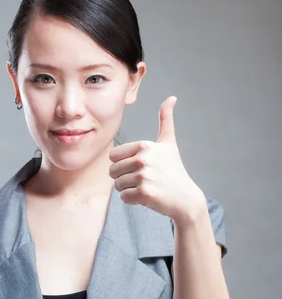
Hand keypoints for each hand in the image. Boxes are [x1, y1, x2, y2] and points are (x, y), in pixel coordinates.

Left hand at [108, 96, 204, 222]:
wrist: (185, 198)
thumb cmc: (174, 169)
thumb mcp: (169, 143)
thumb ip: (166, 120)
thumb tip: (171, 98)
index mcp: (144, 146)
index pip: (113, 156)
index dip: (122, 164)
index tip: (139, 167)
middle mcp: (143, 160)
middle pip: (112, 171)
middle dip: (123, 178)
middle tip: (142, 179)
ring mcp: (144, 177)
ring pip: (117, 185)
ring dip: (127, 189)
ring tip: (144, 187)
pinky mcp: (144, 194)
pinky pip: (124, 197)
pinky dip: (132, 200)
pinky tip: (146, 197)